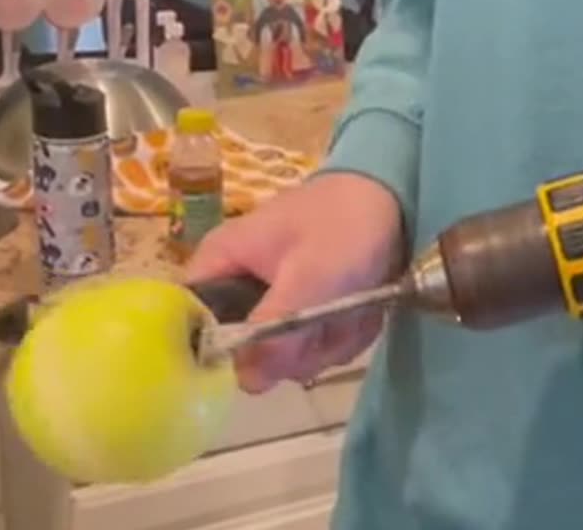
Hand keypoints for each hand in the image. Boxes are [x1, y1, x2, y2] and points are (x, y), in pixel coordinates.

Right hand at [185, 172, 403, 393]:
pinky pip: (313, 347)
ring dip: (327, 340)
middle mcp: (236, 286)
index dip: (216, 350)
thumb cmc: (344, 226)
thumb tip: (244, 381)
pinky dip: (343, 335)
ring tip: (352, 307)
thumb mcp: (309, 277)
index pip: (189, 321)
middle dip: (296, 348)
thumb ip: (274, 330)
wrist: (393, 200)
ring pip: (284, 356)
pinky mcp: (301, 312)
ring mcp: (271, 302)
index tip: (262, 355)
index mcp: (220, 263)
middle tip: (327, 321)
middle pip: (243, 351)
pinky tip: (360, 310)